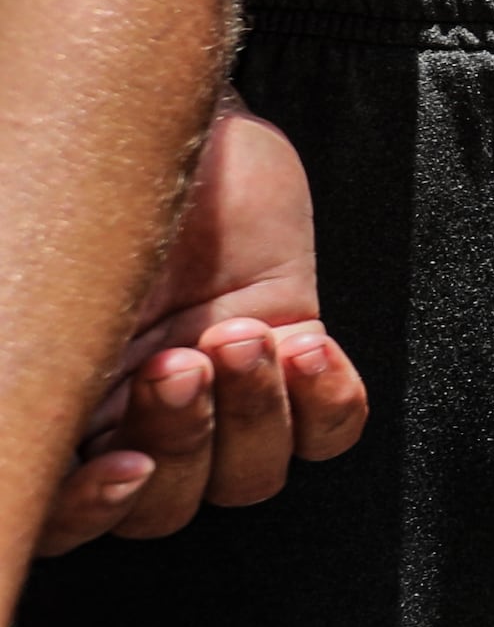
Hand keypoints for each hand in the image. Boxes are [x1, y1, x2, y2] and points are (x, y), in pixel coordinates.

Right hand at [40, 105, 369, 549]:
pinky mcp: (291, 354)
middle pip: (167, 505)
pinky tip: (307, 348)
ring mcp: (220, 390)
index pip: (68, 517)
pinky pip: (329, 431)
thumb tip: (13, 381)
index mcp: (61, 408)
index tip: (124, 466)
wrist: (160, 109)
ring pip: (250, 475)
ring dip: (253, 416)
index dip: (92, 513)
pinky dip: (326, 404)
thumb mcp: (21, 252)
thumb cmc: (77, 177)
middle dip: (182, 438)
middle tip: (181, 359)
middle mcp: (135, 415)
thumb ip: (18, 327)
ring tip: (244, 337)